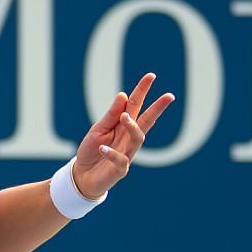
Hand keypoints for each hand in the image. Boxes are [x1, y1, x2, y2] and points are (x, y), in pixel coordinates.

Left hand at [72, 73, 173, 200]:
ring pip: (138, 138)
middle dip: (158, 108)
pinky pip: (120, 161)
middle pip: (147, 120)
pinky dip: (112, 154)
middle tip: (169, 96)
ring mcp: (127, 153)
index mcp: (123, 125)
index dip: (143, 91)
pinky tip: (103, 148)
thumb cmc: (92, 150)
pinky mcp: (120, 169)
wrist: (82, 175)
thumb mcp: (98, 129)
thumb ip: (111, 115)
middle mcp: (129, 137)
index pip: (135, 105)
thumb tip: (123, 95)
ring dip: (133, 126)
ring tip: (124, 116)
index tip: (151, 76)